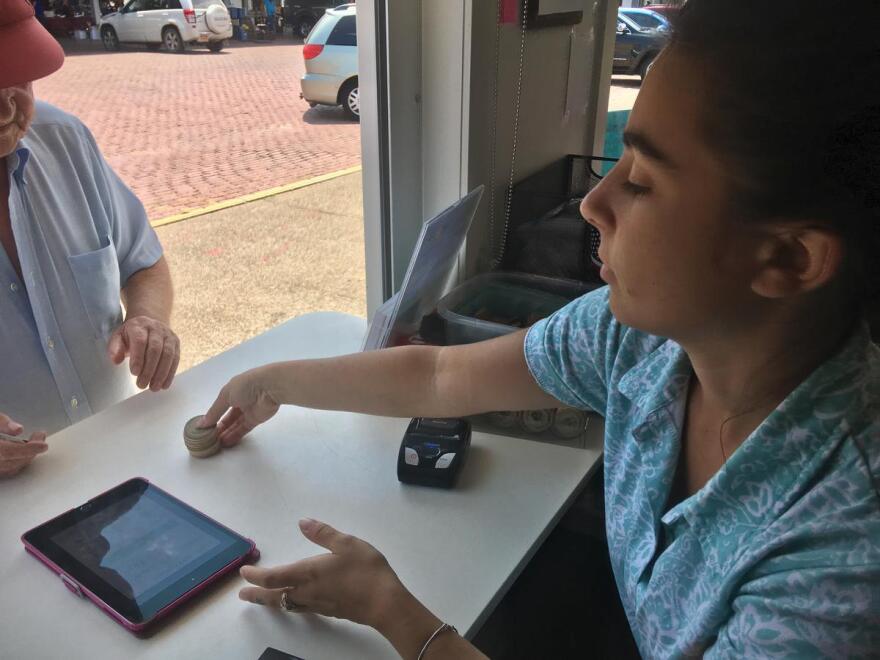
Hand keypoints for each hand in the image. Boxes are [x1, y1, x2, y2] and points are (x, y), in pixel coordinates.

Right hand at [0, 413, 47, 477]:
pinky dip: (15, 462)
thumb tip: (18, 429)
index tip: (43, 444)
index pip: (10, 451)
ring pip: (10, 468)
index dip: (29, 448)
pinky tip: (21, 452)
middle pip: (13, 462)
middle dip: (30, 450)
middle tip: (40, 436)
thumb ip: (2, 423)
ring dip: (24, 457)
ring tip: (32, 442)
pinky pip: (4, 470)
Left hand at [108, 315, 179, 390]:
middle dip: (149, 369)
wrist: (150, 322)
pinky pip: (175, 359)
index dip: (138, 358)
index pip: (140, 341)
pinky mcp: (176, 343)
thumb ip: (115, 348)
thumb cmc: (131, 334)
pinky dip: (170, 373)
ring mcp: (168, 335)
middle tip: (142, 384)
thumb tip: (116, 360)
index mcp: (139, 326)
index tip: (134, 373)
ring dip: (161, 373)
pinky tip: (164, 384)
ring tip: (154, 387)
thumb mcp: (118, 337)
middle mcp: (156, 328)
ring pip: (168, 355)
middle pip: (155, 349)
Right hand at [200, 366, 280, 445]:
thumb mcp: (225, 396)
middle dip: (218, 427)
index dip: (212, 416)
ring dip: (226, 433)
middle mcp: (240, 400)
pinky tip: (226, 442)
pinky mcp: (256, 419)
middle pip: (227, 416)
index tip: (203, 428)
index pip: (219, 405)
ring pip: (235, 423)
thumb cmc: (246, 386)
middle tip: (209, 438)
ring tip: (215, 443)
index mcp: (232, 390)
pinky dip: (235, 435)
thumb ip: (214, 412)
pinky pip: (243, 428)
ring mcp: (248, 410)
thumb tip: (201, 424)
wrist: (270, 387)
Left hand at [238, 519, 411, 629]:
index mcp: (308, 572)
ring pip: (286, 604)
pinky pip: (300, 608)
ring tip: (262, 599)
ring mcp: (318, 604)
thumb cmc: (365, 571)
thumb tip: (303, 522)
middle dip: (257, 594)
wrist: (385, 604)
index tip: (244, 572)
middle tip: (243, 594)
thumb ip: (323, 533)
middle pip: (275, 596)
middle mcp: (307, 591)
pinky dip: (289, 605)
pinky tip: (295, 602)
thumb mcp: (347, 544)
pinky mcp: (329, 611)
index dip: (256, 575)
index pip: (273, 576)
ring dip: (270, 601)